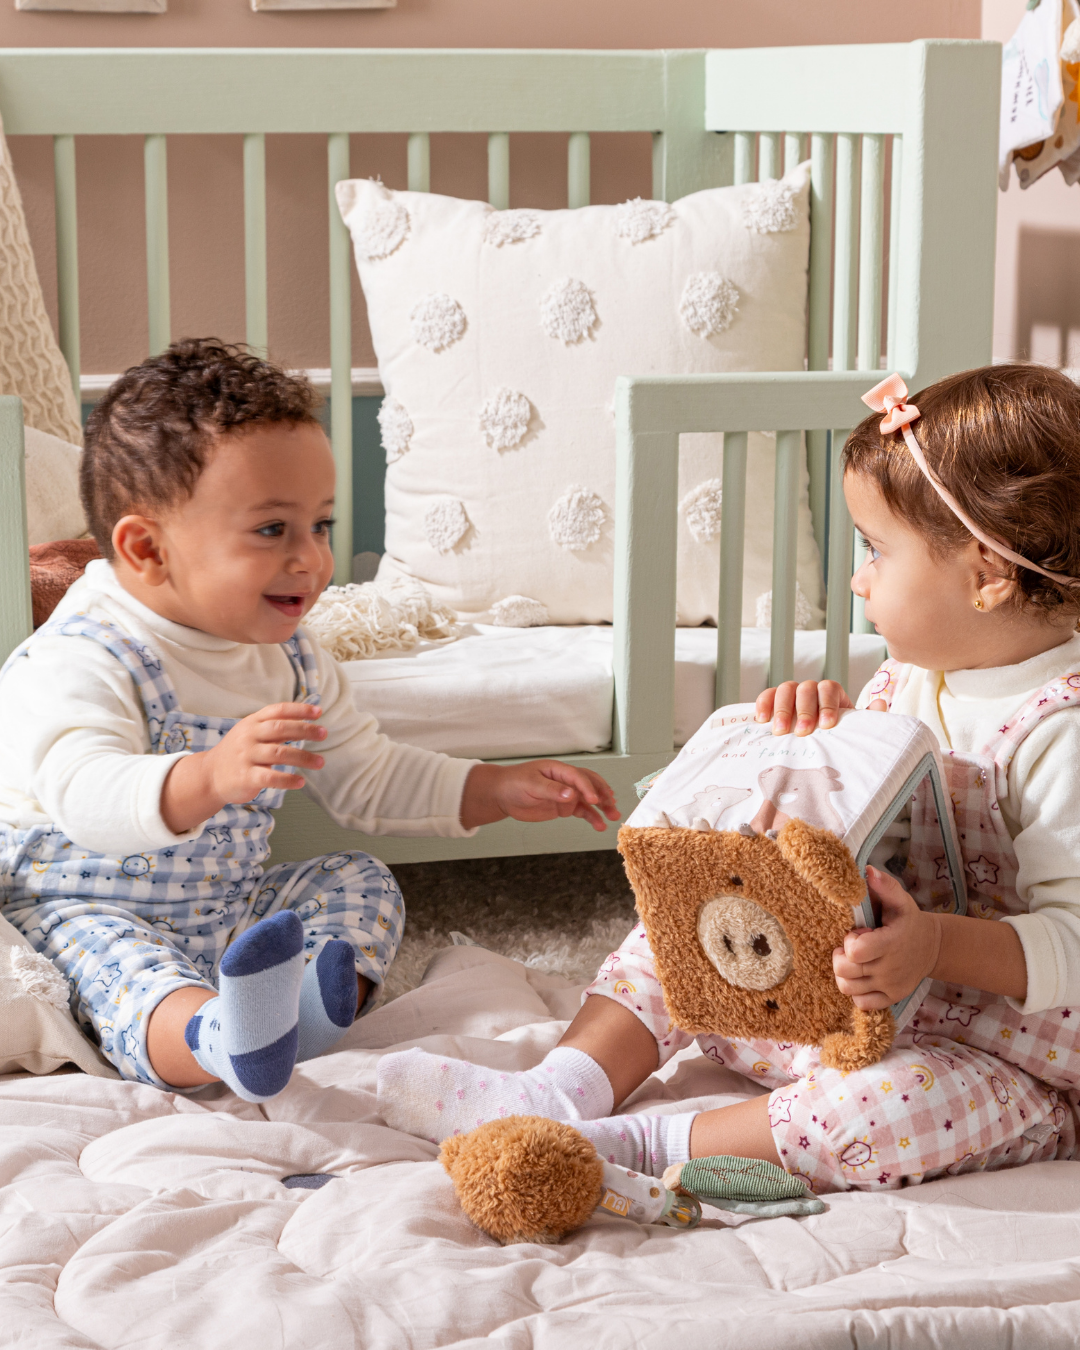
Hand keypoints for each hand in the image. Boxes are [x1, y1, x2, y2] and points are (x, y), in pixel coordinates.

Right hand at [161, 702, 325, 833]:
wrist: (210, 775)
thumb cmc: (239, 752)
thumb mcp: (251, 732)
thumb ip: (275, 726)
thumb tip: (307, 721)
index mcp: (253, 722)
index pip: (278, 711)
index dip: (299, 709)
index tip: (318, 712)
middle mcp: (249, 736)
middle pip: (280, 728)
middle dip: (305, 730)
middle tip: (324, 733)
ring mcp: (246, 756)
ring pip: (279, 753)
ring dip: (303, 757)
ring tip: (320, 762)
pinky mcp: (245, 777)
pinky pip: (269, 777)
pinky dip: (287, 780)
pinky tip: (301, 782)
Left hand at [460, 761, 620, 831]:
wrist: (503, 795)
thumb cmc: (514, 784)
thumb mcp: (531, 785)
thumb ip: (551, 790)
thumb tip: (571, 795)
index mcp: (558, 769)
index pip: (578, 777)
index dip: (587, 787)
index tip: (595, 800)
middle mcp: (566, 780)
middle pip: (590, 784)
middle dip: (603, 794)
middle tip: (612, 805)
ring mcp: (566, 794)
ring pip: (589, 799)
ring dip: (602, 807)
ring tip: (613, 816)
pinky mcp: (564, 807)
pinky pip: (582, 811)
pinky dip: (592, 817)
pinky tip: (600, 825)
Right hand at [755, 679, 883, 735]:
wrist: (816, 742)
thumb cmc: (835, 735)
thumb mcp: (852, 728)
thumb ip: (866, 717)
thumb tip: (880, 703)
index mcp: (831, 692)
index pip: (829, 688)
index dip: (827, 705)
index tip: (827, 725)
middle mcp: (810, 689)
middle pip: (806, 688)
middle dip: (804, 711)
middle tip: (803, 732)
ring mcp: (791, 694)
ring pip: (785, 689)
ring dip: (782, 710)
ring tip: (781, 731)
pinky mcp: (773, 701)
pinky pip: (767, 695)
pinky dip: (763, 704)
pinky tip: (761, 720)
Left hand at [832, 866, 940, 1009]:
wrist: (932, 947)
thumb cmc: (907, 921)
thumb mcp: (900, 901)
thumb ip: (885, 886)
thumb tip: (867, 871)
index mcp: (891, 943)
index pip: (856, 952)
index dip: (849, 942)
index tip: (856, 934)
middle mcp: (890, 969)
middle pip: (845, 971)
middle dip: (841, 957)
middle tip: (851, 948)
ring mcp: (891, 987)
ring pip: (848, 989)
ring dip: (845, 975)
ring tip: (854, 961)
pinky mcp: (891, 999)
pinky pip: (861, 1004)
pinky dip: (856, 992)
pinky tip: (862, 976)